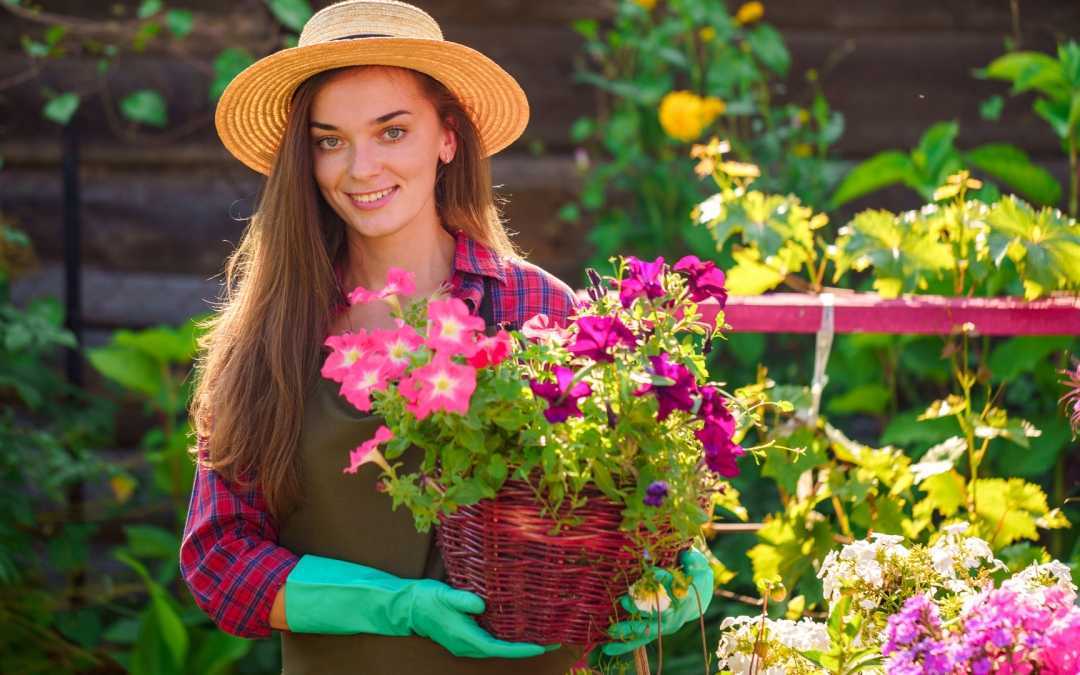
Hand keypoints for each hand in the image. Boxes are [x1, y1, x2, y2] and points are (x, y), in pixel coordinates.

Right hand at [408, 579, 559, 658]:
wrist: (407, 608)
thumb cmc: (426, 600)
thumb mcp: (445, 595)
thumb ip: (463, 601)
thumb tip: (482, 605)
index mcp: (466, 639)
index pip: (499, 649)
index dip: (521, 649)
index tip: (541, 647)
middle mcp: (468, 646)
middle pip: (503, 651)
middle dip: (526, 646)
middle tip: (550, 638)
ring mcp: (466, 643)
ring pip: (497, 646)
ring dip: (517, 642)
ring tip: (539, 632)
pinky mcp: (465, 636)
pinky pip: (491, 640)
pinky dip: (506, 636)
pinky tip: (516, 626)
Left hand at [601, 548, 714, 656]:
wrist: (695, 599)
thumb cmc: (692, 576)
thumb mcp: (696, 565)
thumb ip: (693, 560)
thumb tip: (687, 555)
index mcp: (686, 598)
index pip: (676, 591)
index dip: (664, 582)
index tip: (652, 573)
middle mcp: (675, 616)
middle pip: (658, 615)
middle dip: (641, 609)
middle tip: (624, 601)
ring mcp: (663, 627)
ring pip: (646, 631)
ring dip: (628, 631)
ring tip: (610, 630)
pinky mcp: (654, 632)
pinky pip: (638, 641)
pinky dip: (624, 645)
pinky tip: (607, 648)